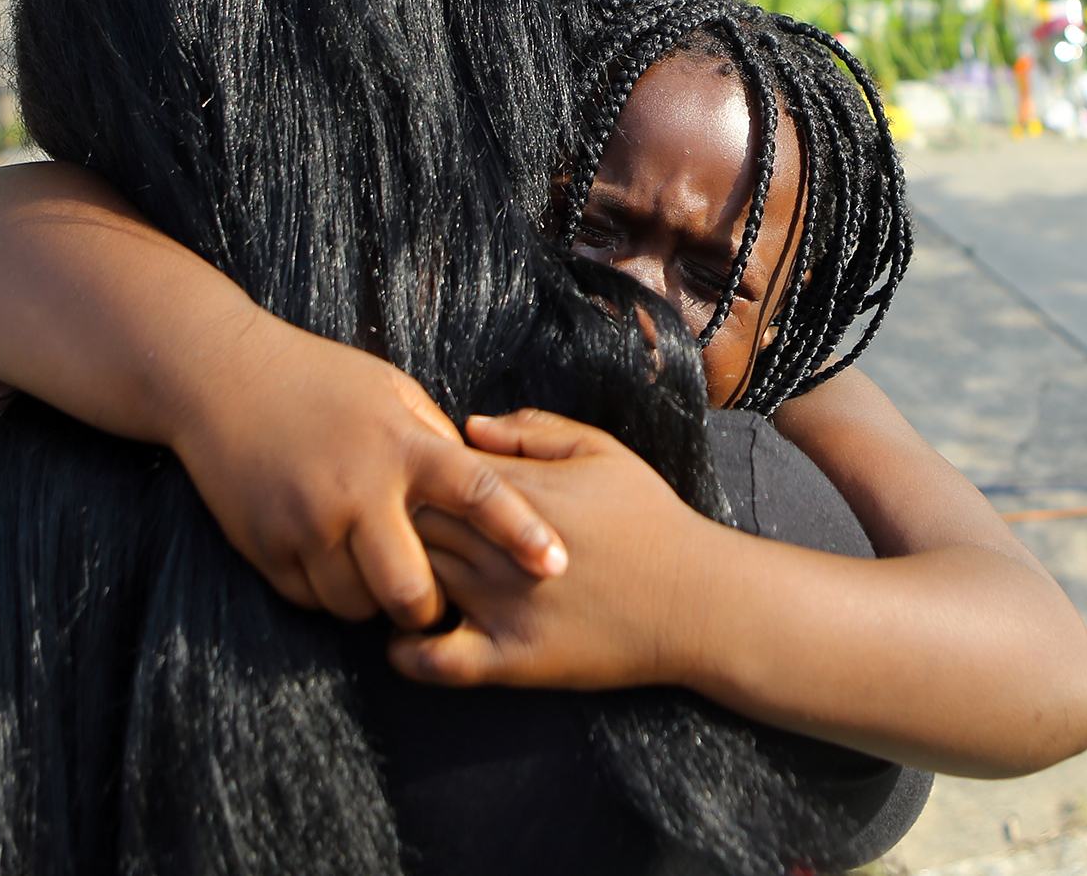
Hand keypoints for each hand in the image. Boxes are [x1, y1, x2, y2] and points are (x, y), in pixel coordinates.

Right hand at [167, 326, 567, 627]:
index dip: (520, 531)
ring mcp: (307, 523)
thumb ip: (435, 442)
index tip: (555, 564)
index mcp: (401, 445)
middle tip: (435, 599)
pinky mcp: (266, 546)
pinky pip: (313, 600)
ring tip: (375, 571)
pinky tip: (331, 560)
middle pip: (412, 589)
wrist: (221, 378)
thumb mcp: (390, 392)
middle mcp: (357, 490)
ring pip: (359, 606)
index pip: (476, 492)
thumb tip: (481, 488)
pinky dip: (329, 593)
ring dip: (375, 602)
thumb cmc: (320, 380)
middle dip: (432, 607)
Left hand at [387, 409, 725, 690]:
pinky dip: (405, 652)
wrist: (695, 599)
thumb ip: (533, 428)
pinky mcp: (509, 659)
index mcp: (517, 491)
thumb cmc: (650, 519)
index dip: (411, 474)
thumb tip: (469, 425)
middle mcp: (498, 546)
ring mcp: (499, 605)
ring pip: (410, 584)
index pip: (427, 472)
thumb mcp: (601, 450)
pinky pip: (432, 661)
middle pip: (407, 524)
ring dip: (394, 580)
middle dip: (393, 523)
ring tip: (394, 577)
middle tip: (390, 527)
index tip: (414, 482)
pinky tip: (406, 638)